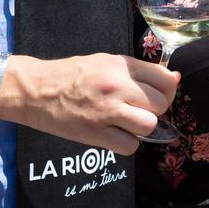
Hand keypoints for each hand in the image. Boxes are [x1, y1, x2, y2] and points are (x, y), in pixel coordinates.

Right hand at [0, 53, 178, 155]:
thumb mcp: (104, 61)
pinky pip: (130, 146)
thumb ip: (137, 71)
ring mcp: (107, 111)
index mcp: (120, 65)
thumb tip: (174, 79)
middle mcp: (117, 86)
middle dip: (155, 109)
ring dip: (141, 127)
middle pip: (162, 104)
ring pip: (149, 126)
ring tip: (127, 122)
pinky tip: (115, 134)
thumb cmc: (70, 74)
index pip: (165, 79)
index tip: (159, 95)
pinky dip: (126, 143)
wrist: (35, 90)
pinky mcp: (96, 134)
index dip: (168, 90)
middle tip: (139, 109)